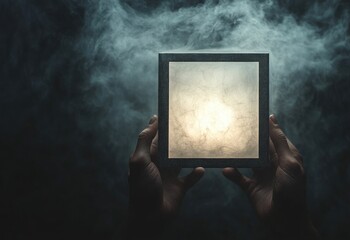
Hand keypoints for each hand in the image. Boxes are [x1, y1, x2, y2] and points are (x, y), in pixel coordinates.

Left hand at [128, 115, 204, 238]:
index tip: (171, 112)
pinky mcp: (179, 187)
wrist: (149, 218)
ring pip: (182, 160)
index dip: (160, 126)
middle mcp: (158, 165)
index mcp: (147, 157)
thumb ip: (145, 141)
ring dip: (190, 154)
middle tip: (191, 124)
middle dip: (178, 137)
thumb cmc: (141, 190)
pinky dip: (196, 173)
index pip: (154, 137)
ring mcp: (169, 176)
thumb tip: (152, 122)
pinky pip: (190, 178)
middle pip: (170, 147)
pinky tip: (201, 168)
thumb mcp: (139, 162)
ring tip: (200, 143)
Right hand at [223, 114, 317, 238]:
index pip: (274, 137)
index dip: (266, 126)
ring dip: (239, 155)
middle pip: (259, 147)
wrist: (285, 220)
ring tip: (228, 145)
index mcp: (286, 157)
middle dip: (249, 139)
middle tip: (236, 126)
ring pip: (247, 161)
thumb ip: (280, 142)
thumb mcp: (289, 163)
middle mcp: (274, 165)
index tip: (253, 113)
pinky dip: (232, 173)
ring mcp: (262, 176)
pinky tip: (226, 168)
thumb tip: (273, 119)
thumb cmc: (293, 191)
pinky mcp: (252, 188)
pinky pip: (239, 177)